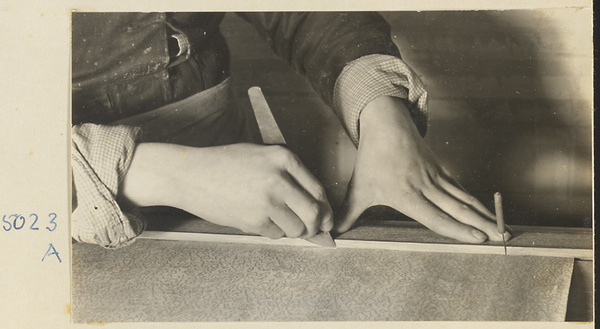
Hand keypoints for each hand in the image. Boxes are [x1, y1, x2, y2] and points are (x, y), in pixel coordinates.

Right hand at [121, 143, 332, 238]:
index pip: (319, 190)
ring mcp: (266, 200)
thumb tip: (318, 209)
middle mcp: (279, 178)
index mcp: (285, 158)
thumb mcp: (262, 156)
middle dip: (317, 227)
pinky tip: (259, 220)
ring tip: (278, 221)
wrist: (190, 174)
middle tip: (313, 231)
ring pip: (298, 229)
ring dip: (293, 231)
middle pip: (315, 213)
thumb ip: (290, 177)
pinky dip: (273, 232)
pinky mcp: (253, 219)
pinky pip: (276, 234)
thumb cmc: (226, 164)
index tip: (325, 219)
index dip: (325, 210)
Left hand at [336, 96, 508, 242]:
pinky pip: (460, 188)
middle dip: (483, 226)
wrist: (386, 125)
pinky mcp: (440, 170)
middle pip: (459, 210)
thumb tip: (333, 232)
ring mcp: (436, 177)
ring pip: (464, 199)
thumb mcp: (358, 188)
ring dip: (484, 215)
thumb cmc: (372, 159)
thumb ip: (349, 213)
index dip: (458, 229)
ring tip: (502, 229)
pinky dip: (474, 201)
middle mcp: (426, 188)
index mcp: (407, 195)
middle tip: (504, 238)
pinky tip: (485, 212)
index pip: (436, 217)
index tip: (478, 239)